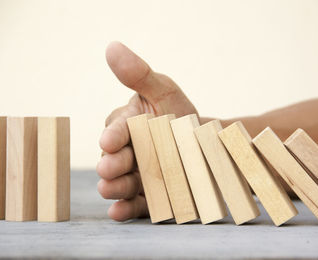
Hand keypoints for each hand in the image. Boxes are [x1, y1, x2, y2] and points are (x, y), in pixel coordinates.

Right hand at [97, 42, 197, 220]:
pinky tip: (119, 211)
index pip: (116, 129)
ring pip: (120, 183)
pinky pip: (134, 204)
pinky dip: (125, 209)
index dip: (113, 135)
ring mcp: (136, 176)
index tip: (110, 140)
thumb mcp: (165, 92)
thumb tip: (111, 47)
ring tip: (111, 189)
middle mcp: (127, 152)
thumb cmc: (181, 116)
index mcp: (127, 126)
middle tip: (109, 167)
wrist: (207, 147)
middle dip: (111, 163)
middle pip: (114, 159)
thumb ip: (139, 74)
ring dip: (114, 187)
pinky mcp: (147, 198)